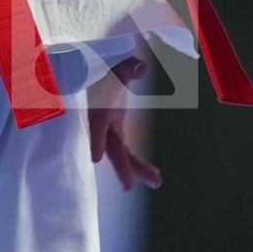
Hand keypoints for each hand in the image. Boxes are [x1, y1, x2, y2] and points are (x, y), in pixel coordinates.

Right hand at [87, 50, 162, 191]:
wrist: (103, 68)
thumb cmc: (109, 65)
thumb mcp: (118, 64)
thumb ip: (129, 67)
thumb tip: (142, 68)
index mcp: (99, 107)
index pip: (97, 125)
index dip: (96, 139)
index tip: (95, 158)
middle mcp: (103, 123)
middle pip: (110, 147)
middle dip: (119, 165)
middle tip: (128, 187)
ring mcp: (110, 130)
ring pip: (121, 154)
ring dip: (137, 169)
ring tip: (157, 182)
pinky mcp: (117, 132)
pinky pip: (127, 152)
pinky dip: (139, 165)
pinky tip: (155, 177)